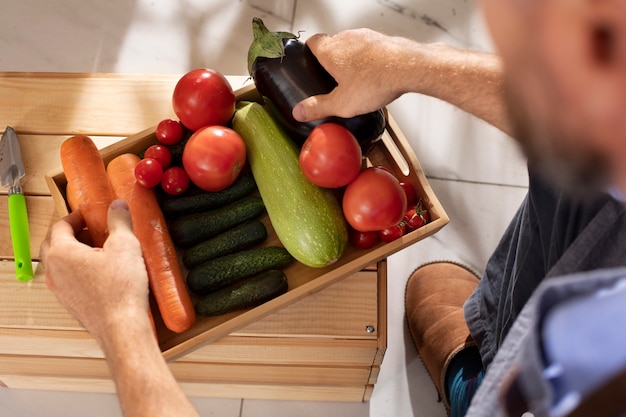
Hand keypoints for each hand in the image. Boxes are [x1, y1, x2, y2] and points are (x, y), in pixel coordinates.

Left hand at [40, 199, 149, 342]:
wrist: (122, 327)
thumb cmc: (120, 290)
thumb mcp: (125, 245)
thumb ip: (120, 221)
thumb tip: (117, 206)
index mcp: (61, 253)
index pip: (60, 225)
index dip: (76, 216)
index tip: (90, 214)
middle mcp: (54, 271)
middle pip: (54, 244)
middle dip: (72, 233)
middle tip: (93, 229)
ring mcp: (60, 290)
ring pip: (61, 263)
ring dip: (76, 252)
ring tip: (101, 250)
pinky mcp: (71, 303)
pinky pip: (69, 279)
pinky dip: (80, 270)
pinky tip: (104, 272)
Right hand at [292, 29, 419, 121]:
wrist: (408, 68)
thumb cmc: (375, 81)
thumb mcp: (341, 103)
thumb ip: (318, 107)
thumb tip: (299, 111)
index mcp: (331, 51)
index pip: (313, 41)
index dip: (309, 51)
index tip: (309, 59)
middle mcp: (347, 38)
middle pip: (333, 44)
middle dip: (332, 59)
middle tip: (334, 78)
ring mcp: (366, 36)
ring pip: (353, 45)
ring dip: (352, 58)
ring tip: (356, 78)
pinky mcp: (383, 40)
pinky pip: (371, 48)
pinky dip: (370, 58)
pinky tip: (375, 74)